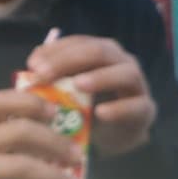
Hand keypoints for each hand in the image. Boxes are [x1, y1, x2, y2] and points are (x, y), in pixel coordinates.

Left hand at [27, 32, 154, 157]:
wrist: (109, 136)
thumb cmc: (84, 107)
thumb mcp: (65, 90)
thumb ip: (52, 77)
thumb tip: (31, 68)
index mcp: (102, 53)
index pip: (79, 42)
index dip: (55, 50)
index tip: (31, 64)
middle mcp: (122, 62)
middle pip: (100, 51)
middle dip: (69, 60)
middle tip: (44, 74)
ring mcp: (137, 85)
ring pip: (125, 73)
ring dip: (100, 77)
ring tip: (78, 85)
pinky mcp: (145, 110)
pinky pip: (137, 106)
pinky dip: (119, 108)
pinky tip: (100, 113)